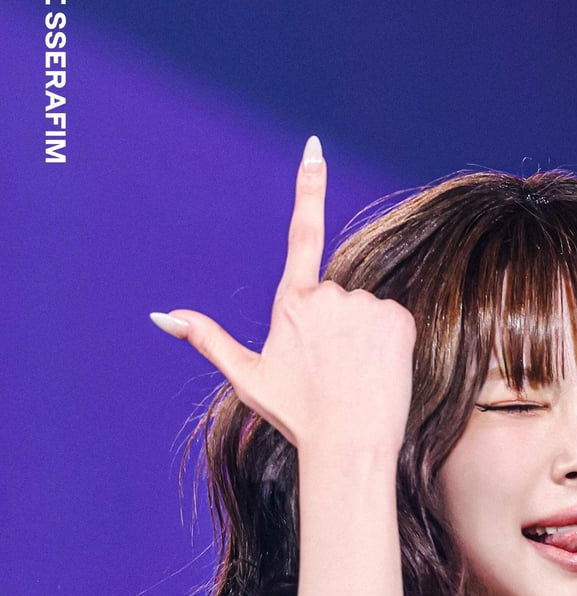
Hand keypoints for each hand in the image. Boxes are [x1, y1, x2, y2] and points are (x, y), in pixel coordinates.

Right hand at [149, 136, 416, 454]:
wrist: (347, 447)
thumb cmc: (297, 416)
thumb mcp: (248, 377)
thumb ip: (206, 338)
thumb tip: (161, 315)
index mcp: (291, 302)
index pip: (302, 233)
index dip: (309, 187)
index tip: (313, 148)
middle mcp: (327, 295)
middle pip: (339, 298)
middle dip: (339, 329)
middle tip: (334, 373)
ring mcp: (364, 305)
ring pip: (367, 311)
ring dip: (364, 338)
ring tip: (356, 377)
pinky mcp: (397, 319)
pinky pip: (394, 321)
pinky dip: (390, 344)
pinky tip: (378, 372)